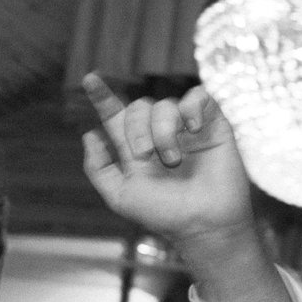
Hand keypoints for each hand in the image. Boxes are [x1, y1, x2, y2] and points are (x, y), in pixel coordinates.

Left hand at [78, 73, 254, 247]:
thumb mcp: (121, 196)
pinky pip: (198, 96)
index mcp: (135, 147)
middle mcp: (158, 133)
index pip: (115, 115)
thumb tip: (89, 135)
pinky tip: (194, 128)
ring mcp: (185, 127)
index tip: (89, 79)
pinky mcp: (212, 124)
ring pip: (164, 105)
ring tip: (174, 159)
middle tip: (145, 155)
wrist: (205, 223)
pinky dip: (191, 108)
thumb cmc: (165, 213)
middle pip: (137, 108)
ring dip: (163, 130)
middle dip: (136, 130)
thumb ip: (99, 168)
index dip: (102, 96)